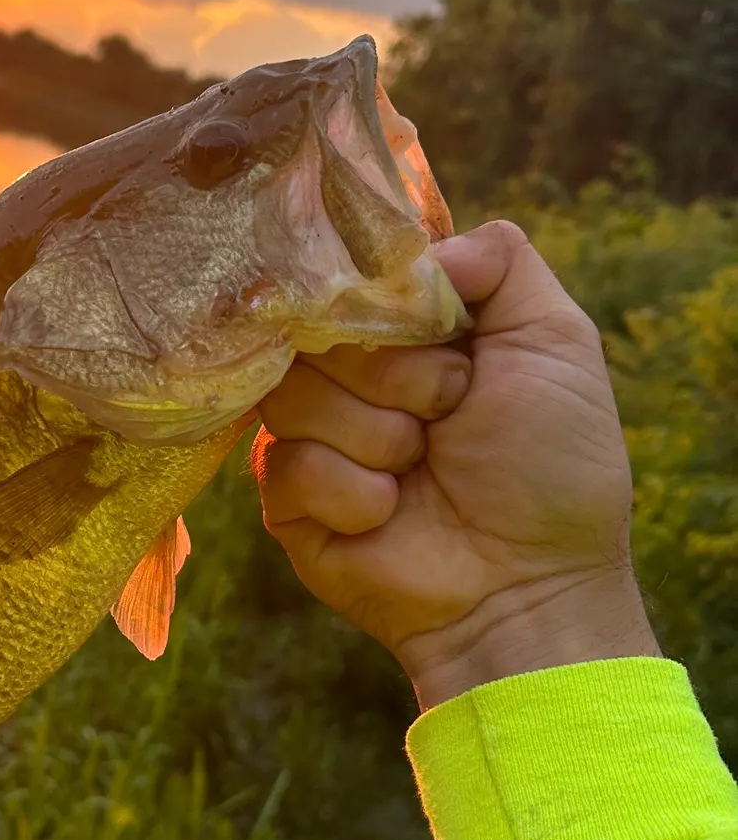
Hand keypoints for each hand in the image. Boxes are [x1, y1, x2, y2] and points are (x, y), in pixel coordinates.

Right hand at [253, 220, 659, 707]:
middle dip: (391, 374)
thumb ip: (502, 262)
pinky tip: (390, 514)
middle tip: (445, 413)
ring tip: (420, 468)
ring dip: (375, 436)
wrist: (532, 589)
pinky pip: (285, 463)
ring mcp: (310, 434)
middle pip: (310, 328)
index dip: (379, 298)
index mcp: (401, 330)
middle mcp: (347, 373)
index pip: (345, 273)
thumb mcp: (554, 342)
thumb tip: (419, 250)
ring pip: (290, 394)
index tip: (431, 333)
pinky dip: (352, 492)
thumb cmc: (553, 466)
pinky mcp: (286, 498)